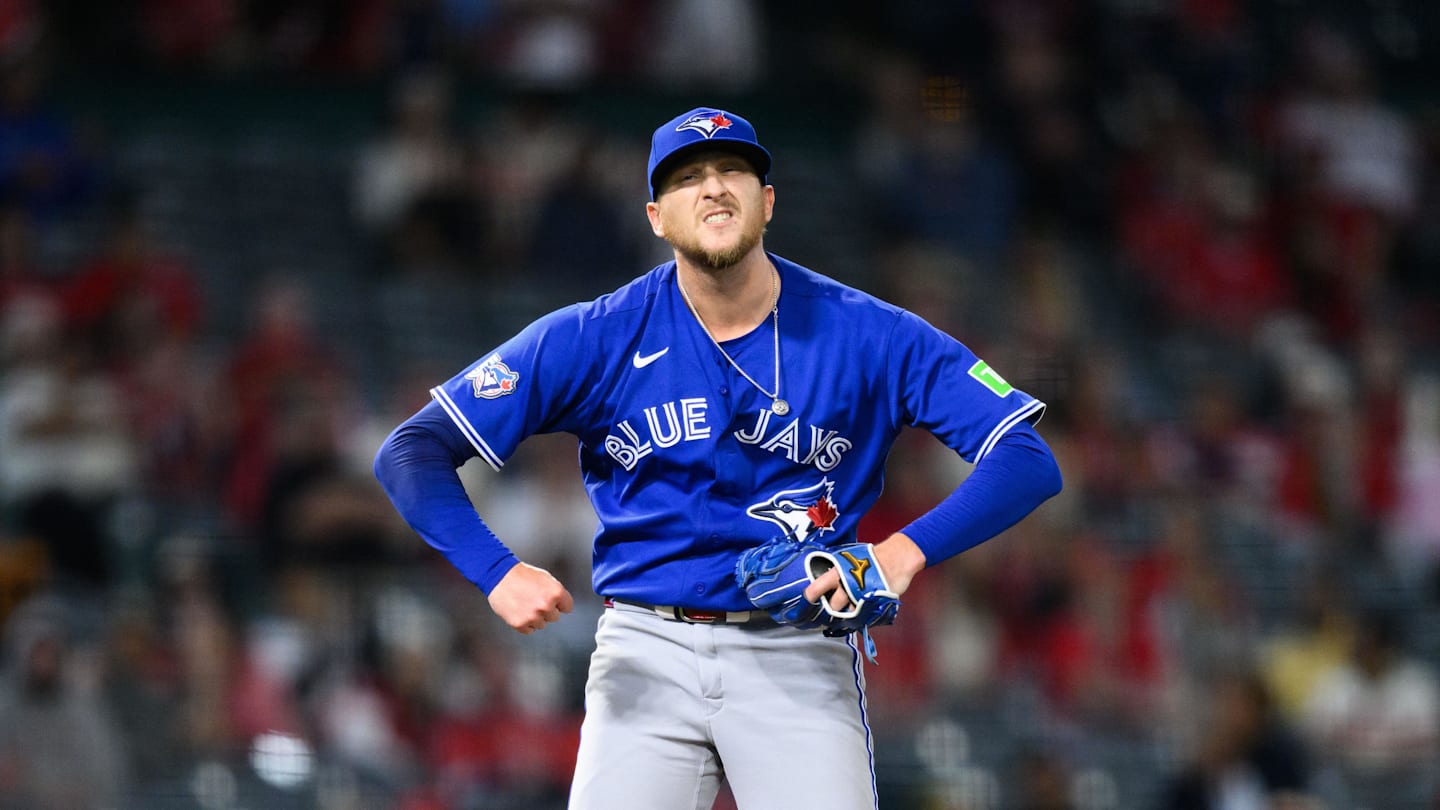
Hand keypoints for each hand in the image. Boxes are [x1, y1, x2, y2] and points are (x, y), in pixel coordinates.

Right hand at [487, 562, 574, 633]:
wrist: (499, 575)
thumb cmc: (523, 575)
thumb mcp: (546, 578)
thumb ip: (556, 593)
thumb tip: (562, 607)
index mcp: (556, 593)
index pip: (567, 608)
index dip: (559, 604)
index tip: (550, 600)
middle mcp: (546, 606)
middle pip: (554, 617)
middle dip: (546, 610)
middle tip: (533, 599)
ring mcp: (533, 616)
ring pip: (541, 624)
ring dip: (535, 617)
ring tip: (524, 603)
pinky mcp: (520, 624)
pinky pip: (529, 630)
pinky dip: (524, 623)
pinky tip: (518, 610)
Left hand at [803, 532, 925, 612]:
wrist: (896, 558)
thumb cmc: (872, 557)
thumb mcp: (849, 559)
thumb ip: (837, 571)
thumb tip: (824, 581)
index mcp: (837, 572)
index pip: (816, 588)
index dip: (811, 597)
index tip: (808, 601)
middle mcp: (845, 585)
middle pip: (832, 606)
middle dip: (834, 607)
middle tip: (837, 602)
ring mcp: (859, 597)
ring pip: (847, 612)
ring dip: (849, 610)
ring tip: (855, 601)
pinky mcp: (872, 604)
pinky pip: (862, 615)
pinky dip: (862, 612)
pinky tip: (865, 603)